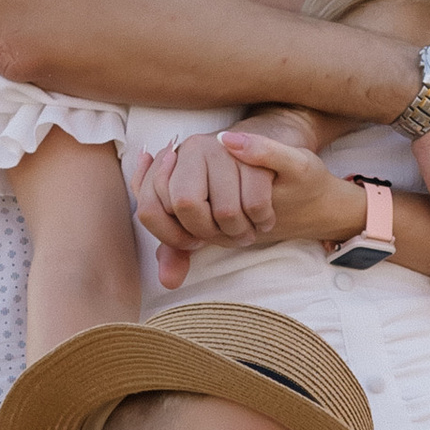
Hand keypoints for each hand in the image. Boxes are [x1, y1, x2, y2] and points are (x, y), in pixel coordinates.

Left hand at [126, 130, 280, 294]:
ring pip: (225, 210)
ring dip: (240, 231)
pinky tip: (263, 220)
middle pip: (184, 205)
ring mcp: (225, 149)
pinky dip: (261, 220)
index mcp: (169, 163)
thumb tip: (168, 280)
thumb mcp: (200, 220)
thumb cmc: (229, 197)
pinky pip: (255, 204)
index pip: (150, 210)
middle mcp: (192, 148)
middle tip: (224, 236)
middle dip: (207, 232)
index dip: (170, 235)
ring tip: (247, 229)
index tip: (193, 240)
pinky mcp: (258, 156)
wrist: (279, 166)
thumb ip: (177, 248)